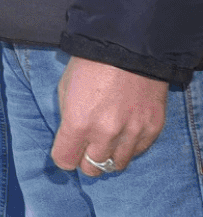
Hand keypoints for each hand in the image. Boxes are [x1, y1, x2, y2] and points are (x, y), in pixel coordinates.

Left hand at [53, 57, 168, 176]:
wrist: (129, 48)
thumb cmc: (90, 65)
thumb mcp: (65, 89)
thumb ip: (68, 119)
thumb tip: (71, 139)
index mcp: (78, 122)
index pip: (65, 160)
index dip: (63, 155)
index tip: (65, 149)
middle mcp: (106, 133)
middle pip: (92, 168)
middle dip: (85, 159)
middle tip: (86, 145)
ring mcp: (132, 132)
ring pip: (116, 165)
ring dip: (108, 155)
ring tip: (105, 140)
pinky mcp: (153, 129)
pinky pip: (137, 152)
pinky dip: (128, 147)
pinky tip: (123, 132)